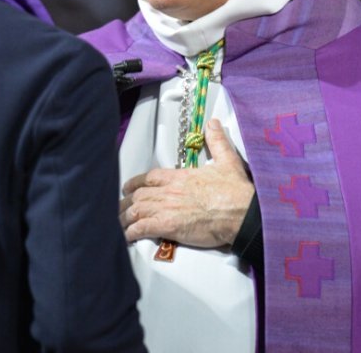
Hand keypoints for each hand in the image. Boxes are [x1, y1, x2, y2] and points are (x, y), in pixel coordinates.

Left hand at [118, 119, 254, 247]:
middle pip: (139, 195)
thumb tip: (212, 124)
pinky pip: (142, 227)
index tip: (128, 187)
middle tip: (118, 209)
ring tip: (117, 225)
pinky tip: (126, 236)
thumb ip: (217, 142)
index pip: (150, 177)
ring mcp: (167, 208)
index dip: (136, 183)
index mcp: (180, 176)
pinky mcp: (168, 226)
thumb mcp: (228, 160)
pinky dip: (131, 232)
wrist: (242, 213)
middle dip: (125, 202)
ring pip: (136, 210)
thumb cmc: (236, 191)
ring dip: (124, 218)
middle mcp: (170, 191)